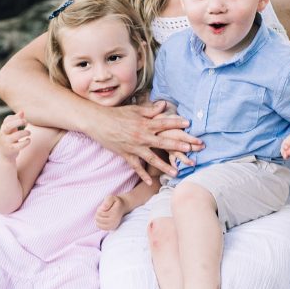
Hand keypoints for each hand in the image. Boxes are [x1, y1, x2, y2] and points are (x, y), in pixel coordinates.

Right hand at [0, 112, 29, 160]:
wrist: (4, 154)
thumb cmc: (9, 138)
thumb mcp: (11, 129)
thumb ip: (16, 120)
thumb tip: (22, 111)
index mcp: (4, 128)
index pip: (7, 119)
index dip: (16, 117)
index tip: (23, 118)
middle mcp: (3, 134)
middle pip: (8, 126)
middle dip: (18, 122)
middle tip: (25, 121)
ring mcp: (7, 142)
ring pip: (16, 136)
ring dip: (24, 132)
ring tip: (29, 132)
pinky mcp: (12, 150)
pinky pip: (19, 145)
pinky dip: (26, 142)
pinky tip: (28, 140)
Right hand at [87, 102, 202, 184]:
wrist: (98, 121)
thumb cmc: (116, 114)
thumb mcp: (134, 109)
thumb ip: (150, 110)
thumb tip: (164, 105)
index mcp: (144, 123)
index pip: (164, 122)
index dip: (177, 122)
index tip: (189, 124)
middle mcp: (141, 135)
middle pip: (163, 141)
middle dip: (178, 145)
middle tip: (192, 149)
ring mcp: (134, 146)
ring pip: (152, 158)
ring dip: (165, 166)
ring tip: (176, 172)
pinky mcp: (126, 154)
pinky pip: (136, 167)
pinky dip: (143, 175)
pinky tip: (150, 182)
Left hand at [95, 195, 124, 230]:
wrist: (122, 207)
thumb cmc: (115, 202)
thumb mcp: (111, 197)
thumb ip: (107, 201)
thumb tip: (103, 209)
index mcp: (115, 213)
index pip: (100, 213)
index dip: (99, 209)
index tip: (104, 206)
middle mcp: (114, 221)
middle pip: (98, 218)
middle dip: (98, 213)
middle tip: (103, 210)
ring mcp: (113, 226)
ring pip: (98, 223)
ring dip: (98, 218)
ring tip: (103, 214)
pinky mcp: (111, 228)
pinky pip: (100, 227)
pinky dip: (99, 222)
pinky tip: (103, 218)